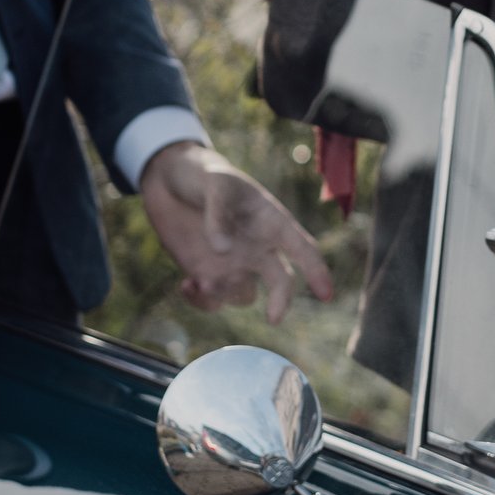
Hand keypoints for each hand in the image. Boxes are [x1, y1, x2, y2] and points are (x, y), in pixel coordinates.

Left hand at [138, 140, 335, 321]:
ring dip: (227, 293)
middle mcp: (257, 249)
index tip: (325, 294)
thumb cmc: (203, 175)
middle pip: (281, 281)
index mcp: (271, 223)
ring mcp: (233, 264)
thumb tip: (223, 250)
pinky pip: (213, 300)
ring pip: (243, 295)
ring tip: (202, 282)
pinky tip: (186, 286)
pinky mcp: (206, 274)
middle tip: (273, 318)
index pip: (302, 249)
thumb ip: (219, 214)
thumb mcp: (214, 184)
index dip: (317, 271)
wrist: (169, 182)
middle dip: (281, 301)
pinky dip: (201, 301)